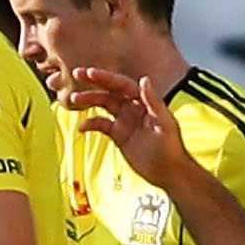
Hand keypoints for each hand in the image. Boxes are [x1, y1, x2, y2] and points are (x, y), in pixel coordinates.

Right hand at [62, 65, 188, 187]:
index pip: (123, 85)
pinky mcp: (119, 134)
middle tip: (76, 74)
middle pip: (110, 91)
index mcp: (145, 102)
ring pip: (103, 105)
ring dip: (89, 100)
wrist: (167, 172)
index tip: (90, 73)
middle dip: (93, 83)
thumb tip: (144, 80)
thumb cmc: (171, 148)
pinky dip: (91, 124)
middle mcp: (134, 108)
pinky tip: (82, 128)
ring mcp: (125, 120)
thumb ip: (153, 101)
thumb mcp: (164, 124)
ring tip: (74, 100)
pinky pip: (101, 125)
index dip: (106, 78)